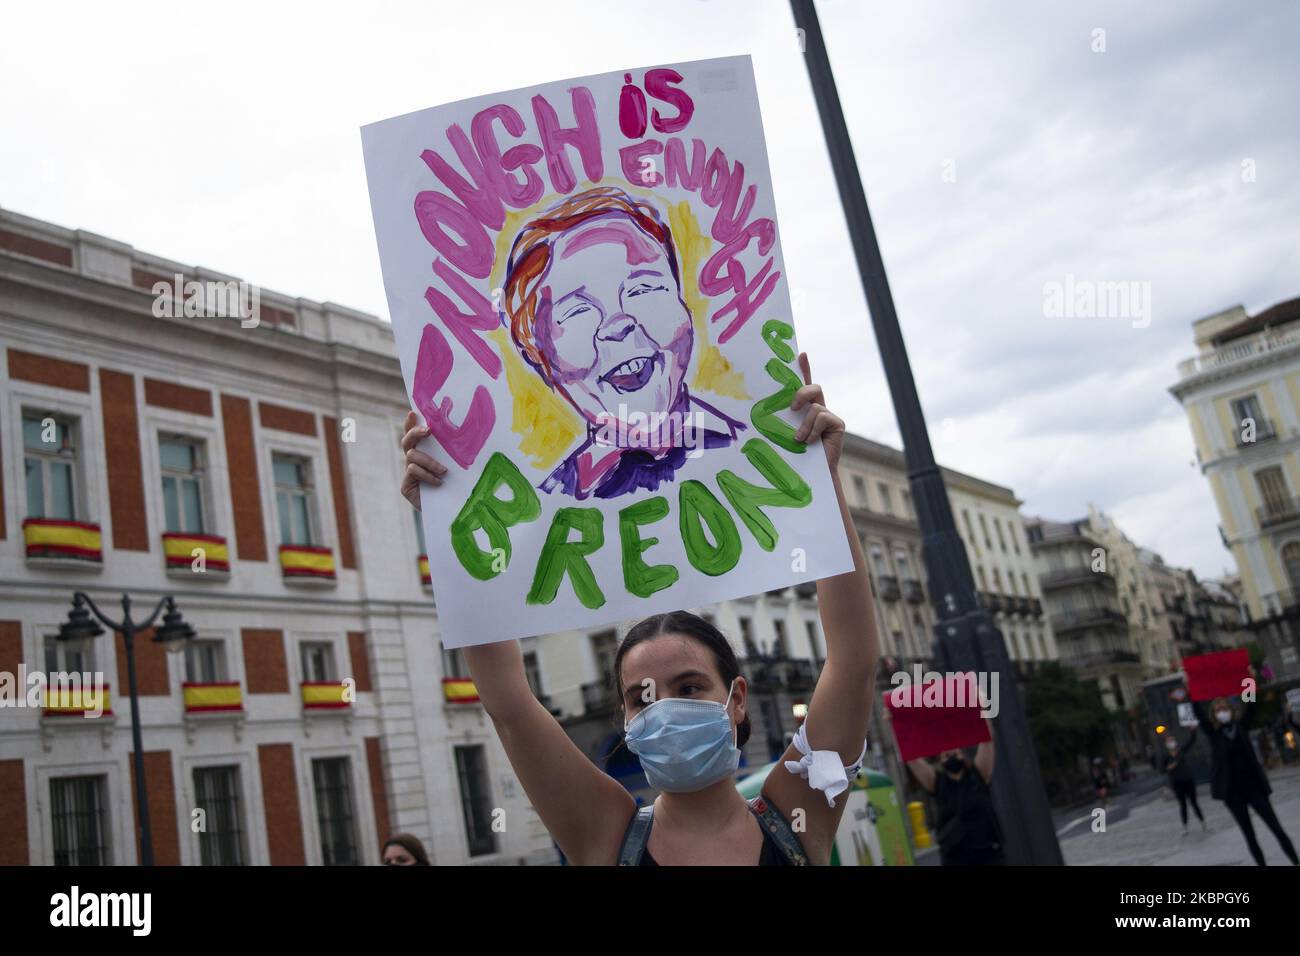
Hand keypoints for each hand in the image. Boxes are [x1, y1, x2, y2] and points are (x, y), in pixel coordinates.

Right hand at [399, 410, 447, 510]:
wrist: (450, 511)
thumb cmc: (455, 485)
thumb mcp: (455, 466)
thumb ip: (452, 452)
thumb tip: (468, 433)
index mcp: (425, 452)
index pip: (414, 433)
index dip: (410, 422)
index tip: (413, 412)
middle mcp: (414, 460)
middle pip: (407, 440)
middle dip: (415, 432)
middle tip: (428, 430)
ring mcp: (408, 472)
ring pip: (412, 456)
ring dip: (429, 462)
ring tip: (443, 471)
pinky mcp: (406, 485)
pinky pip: (413, 471)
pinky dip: (427, 475)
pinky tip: (438, 482)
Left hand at [791, 352, 843, 469]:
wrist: (811, 473)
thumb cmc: (794, 455)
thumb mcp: (784, 433)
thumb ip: (780, 420)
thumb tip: (756, 412)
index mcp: (804, 408)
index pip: (804, 383)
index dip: (804, 367)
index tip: (800, 354)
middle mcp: (818, 408)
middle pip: (813, 387)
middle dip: (801, 393)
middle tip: (792, 408)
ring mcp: (829, 416)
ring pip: (815, 407)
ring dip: (804, 424)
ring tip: (798, 439)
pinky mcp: (837, 424)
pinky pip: (822, 418)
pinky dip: (812, 430)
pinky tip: (810, 443)